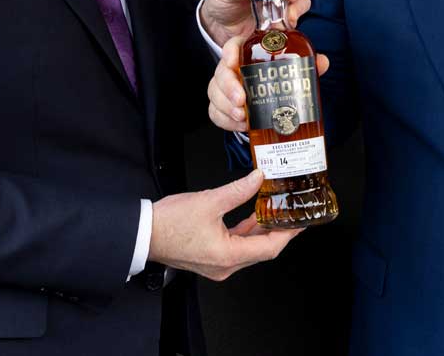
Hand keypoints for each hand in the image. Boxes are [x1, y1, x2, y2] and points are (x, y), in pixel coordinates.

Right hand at [148, 169, 301, 280]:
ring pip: (248, 248)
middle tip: (292, 215)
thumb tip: (258, 178)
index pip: (269, 247)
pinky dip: (245, 232)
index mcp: (228, 255)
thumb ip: (238, 190)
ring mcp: (217, 264)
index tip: (300, 222)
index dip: (287, 234)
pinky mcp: (209, 258)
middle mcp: (225, 265)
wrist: (143, 234)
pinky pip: (235, 246)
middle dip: (278, 231)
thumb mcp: (208, 200)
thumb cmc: (169, 223)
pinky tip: (252, 217)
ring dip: (261, 231)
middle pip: (261, 250)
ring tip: (275, 212)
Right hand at [207, 36, 329, 132]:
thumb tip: (321, 62)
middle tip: (242, 100)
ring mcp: (226, 87)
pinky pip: (215, 112)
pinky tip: (241, 125)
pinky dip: (226, 120)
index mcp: (248, 52)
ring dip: (225, 106)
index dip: (230, 53)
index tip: (234, 62)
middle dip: (228, 87)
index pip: (232, 46)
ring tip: (243, 117)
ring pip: (215, 93)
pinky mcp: (224, 105)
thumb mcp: (293, 65)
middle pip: (220, 72)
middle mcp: (233, 68)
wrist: (273, 89)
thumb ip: (305, 62)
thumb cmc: (279, 73)